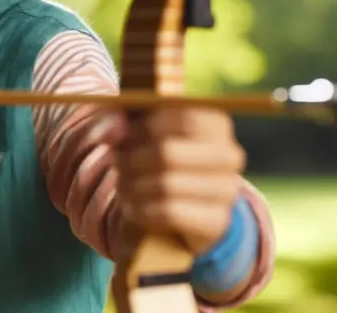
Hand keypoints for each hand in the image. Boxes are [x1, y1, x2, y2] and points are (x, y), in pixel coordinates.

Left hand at [107, 106, 246, 254]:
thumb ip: (118, 118)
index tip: (124, 136)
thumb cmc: (156, 155)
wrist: (182, 207)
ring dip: (132, 187)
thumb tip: (107, 131)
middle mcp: (229, 153)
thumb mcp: (138, 128)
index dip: (142, 127)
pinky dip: (142, 210)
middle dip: (132, 159)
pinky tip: (134, 207)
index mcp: (215, 121)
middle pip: (167, 153)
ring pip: (166, 185)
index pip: (178, 116)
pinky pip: (170, 213)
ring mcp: (227, 188)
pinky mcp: (218, 220)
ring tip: (123, 185)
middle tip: (118, 163)